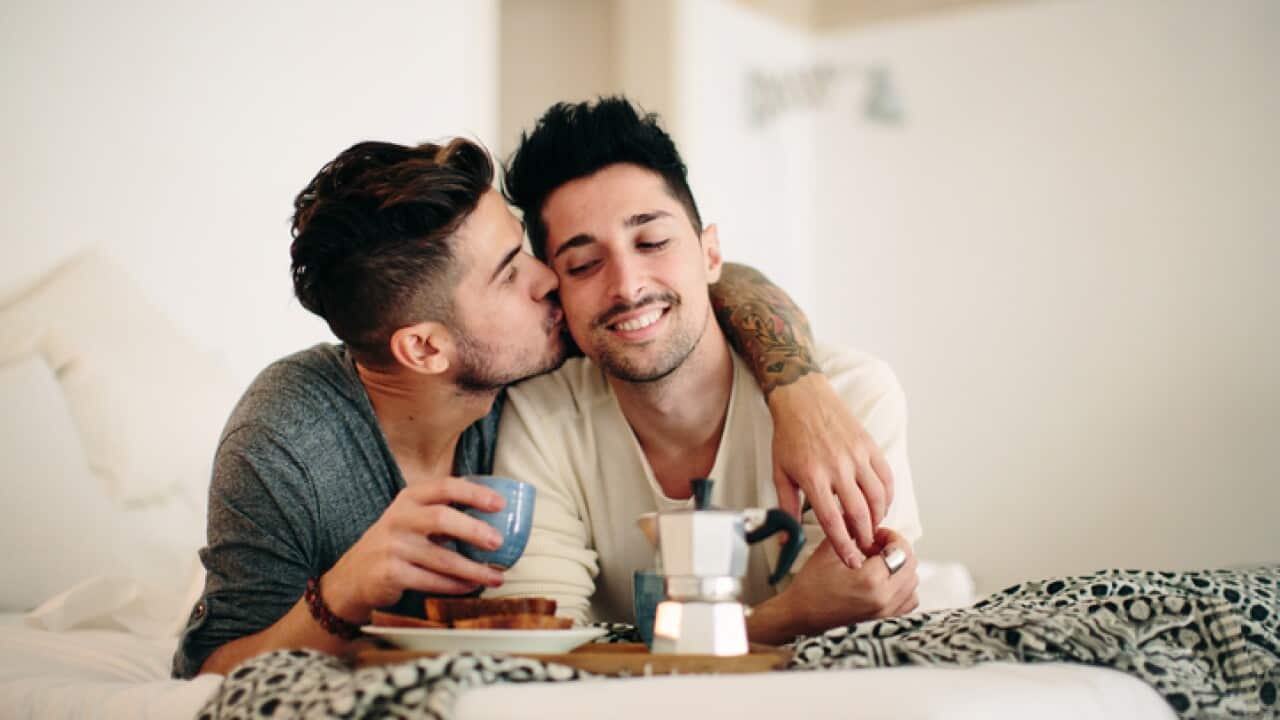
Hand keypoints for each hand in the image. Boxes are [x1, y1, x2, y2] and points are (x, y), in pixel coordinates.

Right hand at [322, 478, 507, 621]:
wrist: (353, 577)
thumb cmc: (395, 545)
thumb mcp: (411, 520)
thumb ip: (442, 513)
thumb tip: (494, 519)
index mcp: (409, 499)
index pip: (445, 487)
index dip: (474, 493)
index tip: (500, 504)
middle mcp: (399, 519)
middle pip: (442, 518)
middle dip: (474, 530)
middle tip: (499, 542)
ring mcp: (393, 547)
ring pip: (441, 558)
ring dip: (473, 569)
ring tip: (495, 577)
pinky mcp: (390, 574)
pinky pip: (431, 581)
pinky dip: (455, 586)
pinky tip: (470, 588)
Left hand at [767, 373, 894, 566]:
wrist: (803, 399)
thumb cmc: (789, 437)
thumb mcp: (780, 473)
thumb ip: (785, 508)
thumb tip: (785, 539)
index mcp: (813, 476)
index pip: (832, 521)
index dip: (844, 546)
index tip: (851, 561)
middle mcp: (837, 467)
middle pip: (859, 513)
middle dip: (864, 537)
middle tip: (865, 549)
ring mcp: (856, 456)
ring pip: (877, 497)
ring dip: (878, 518)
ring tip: (871, 529)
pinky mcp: (869, 446)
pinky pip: (885, 477)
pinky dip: (887, 496)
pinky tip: (881, 506)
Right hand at [783, 528, 918, 633]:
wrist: (802, 614)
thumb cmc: (811, 585)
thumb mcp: (827, 550)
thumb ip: (848, 528)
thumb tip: (861, 513)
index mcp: (869, 580)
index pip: (901, 550)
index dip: (891, 536)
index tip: (877, 536)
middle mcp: (883, 598)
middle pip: (910, 564)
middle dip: (896, 550)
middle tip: (877, 547)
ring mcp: (886, 612)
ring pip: (913, 581)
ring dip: (901, 568)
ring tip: (880, 564)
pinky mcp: (885, 619)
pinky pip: (910, 599)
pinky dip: (903, 587)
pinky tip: (885, 581)